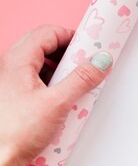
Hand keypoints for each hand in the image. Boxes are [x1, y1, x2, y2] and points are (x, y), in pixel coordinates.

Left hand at [0, 25, 112, 165]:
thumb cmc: (16, 132)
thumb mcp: (58, 103)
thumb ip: (81, 80)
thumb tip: (100, 62)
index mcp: (17, 61)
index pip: (48, 33)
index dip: (72, 37)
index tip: (90, 47)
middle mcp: (10, 66)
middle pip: (44, 45)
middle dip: (68, 52)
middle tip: (87, 64)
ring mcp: (10, 80)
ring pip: (40, 62)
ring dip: (62, 68)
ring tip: (77, 83)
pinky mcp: (14, 95)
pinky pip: (37, 78)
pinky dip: (53, 81)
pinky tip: (64, 97)